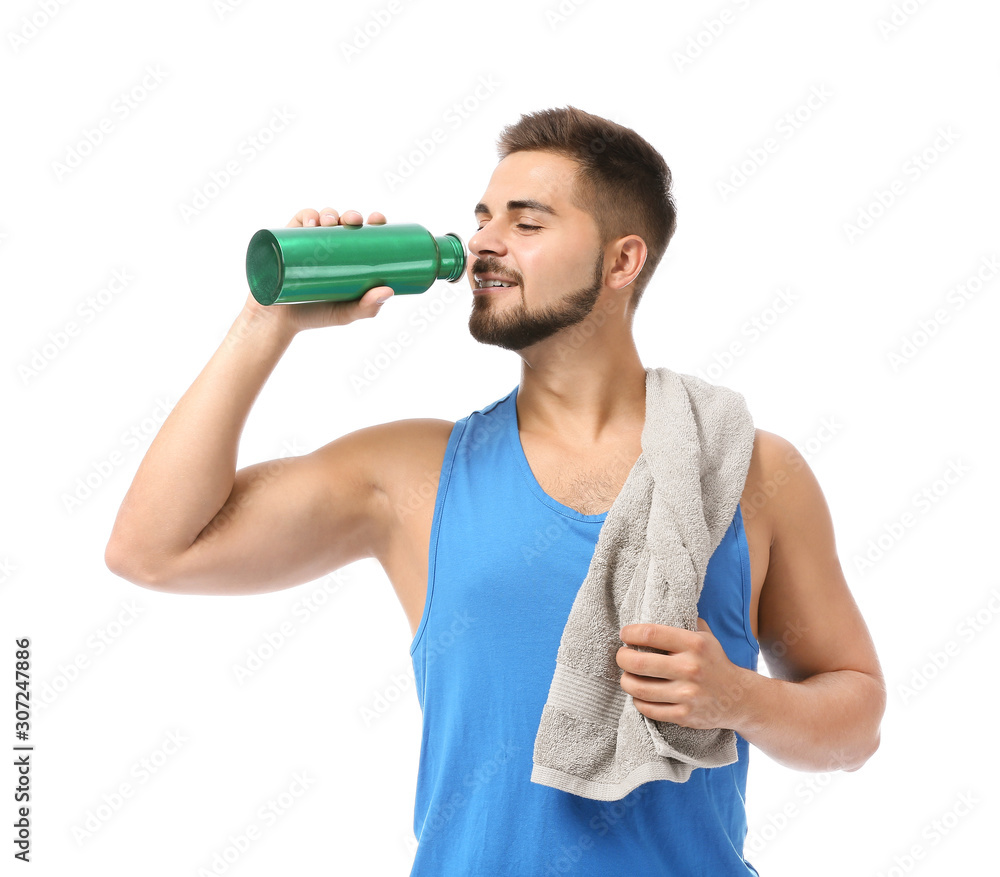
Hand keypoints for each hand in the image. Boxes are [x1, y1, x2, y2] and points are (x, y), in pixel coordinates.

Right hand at [241, 207, 394, 333]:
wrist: (279, 321)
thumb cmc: (316, 315)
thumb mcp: (345, 314)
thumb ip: (367, 307)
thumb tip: (388, 291)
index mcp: (349, 256)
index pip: (364, 233)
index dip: (373, 221)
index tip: (378, 219)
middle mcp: (329, 245)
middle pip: (344, 222)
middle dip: (351, 214)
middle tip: (354, 221)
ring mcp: (309, 242)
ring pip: (322, 218)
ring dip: (329, 213)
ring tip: (330, 223)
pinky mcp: (288, 242)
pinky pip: (297, 221)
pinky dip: (305, 216)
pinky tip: (311, 221)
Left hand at [616, 618, 751, 729]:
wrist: (739, 698)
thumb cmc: (714, 662)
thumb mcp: (705, 636)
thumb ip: (682, 622)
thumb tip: (652, 611)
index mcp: (694, 644)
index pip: (650, 634)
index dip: (630, 633)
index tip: (624, 635)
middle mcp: (690, 668)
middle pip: (639, 663)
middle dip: (622, 658)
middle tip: (622, 656)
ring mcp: (687, 694)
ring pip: (639, 688)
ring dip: (626, 681)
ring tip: (627, 676)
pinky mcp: (684, 715)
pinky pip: (648, 709)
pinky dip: (638, 701)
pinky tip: (640, 694)